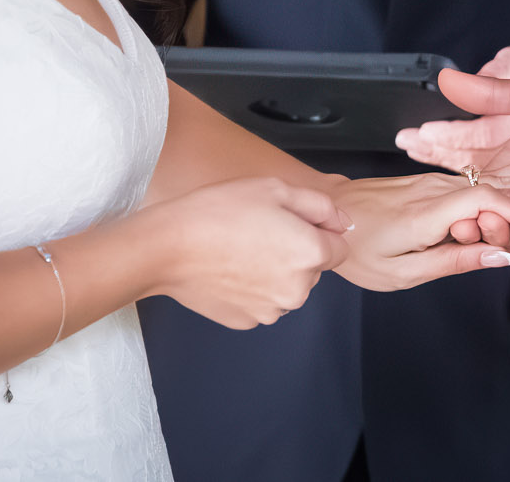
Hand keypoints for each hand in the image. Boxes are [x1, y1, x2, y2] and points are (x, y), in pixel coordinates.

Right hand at [135, 176, 351, 328]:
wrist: (168, 247)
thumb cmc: (218, 212)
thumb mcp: (274, 188)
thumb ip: (319, 205)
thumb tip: (342, 222)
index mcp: (310, 254)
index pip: (339, 248)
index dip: (319, 232)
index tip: (291, 222)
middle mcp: (297, 290)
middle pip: (312, 269)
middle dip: (295, 251)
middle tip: (260, 229)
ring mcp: (271, 310)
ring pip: (286, 287)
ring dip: (274, 272)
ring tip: (240, 248)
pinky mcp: (246, 320)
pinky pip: (260, 302)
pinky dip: (251, 288)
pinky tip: (228, 268)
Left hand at [328, 172, 509, 290]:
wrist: (326, 215)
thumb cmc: (357, 248)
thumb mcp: (403, 271)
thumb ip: (454, 261)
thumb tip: (500, 255)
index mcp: (430, 210)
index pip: (489, 201)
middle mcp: (437, 188)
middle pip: (500, 181)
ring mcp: (436, 181)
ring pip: (493, 178)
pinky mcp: (434, 182)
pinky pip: (478, 180)